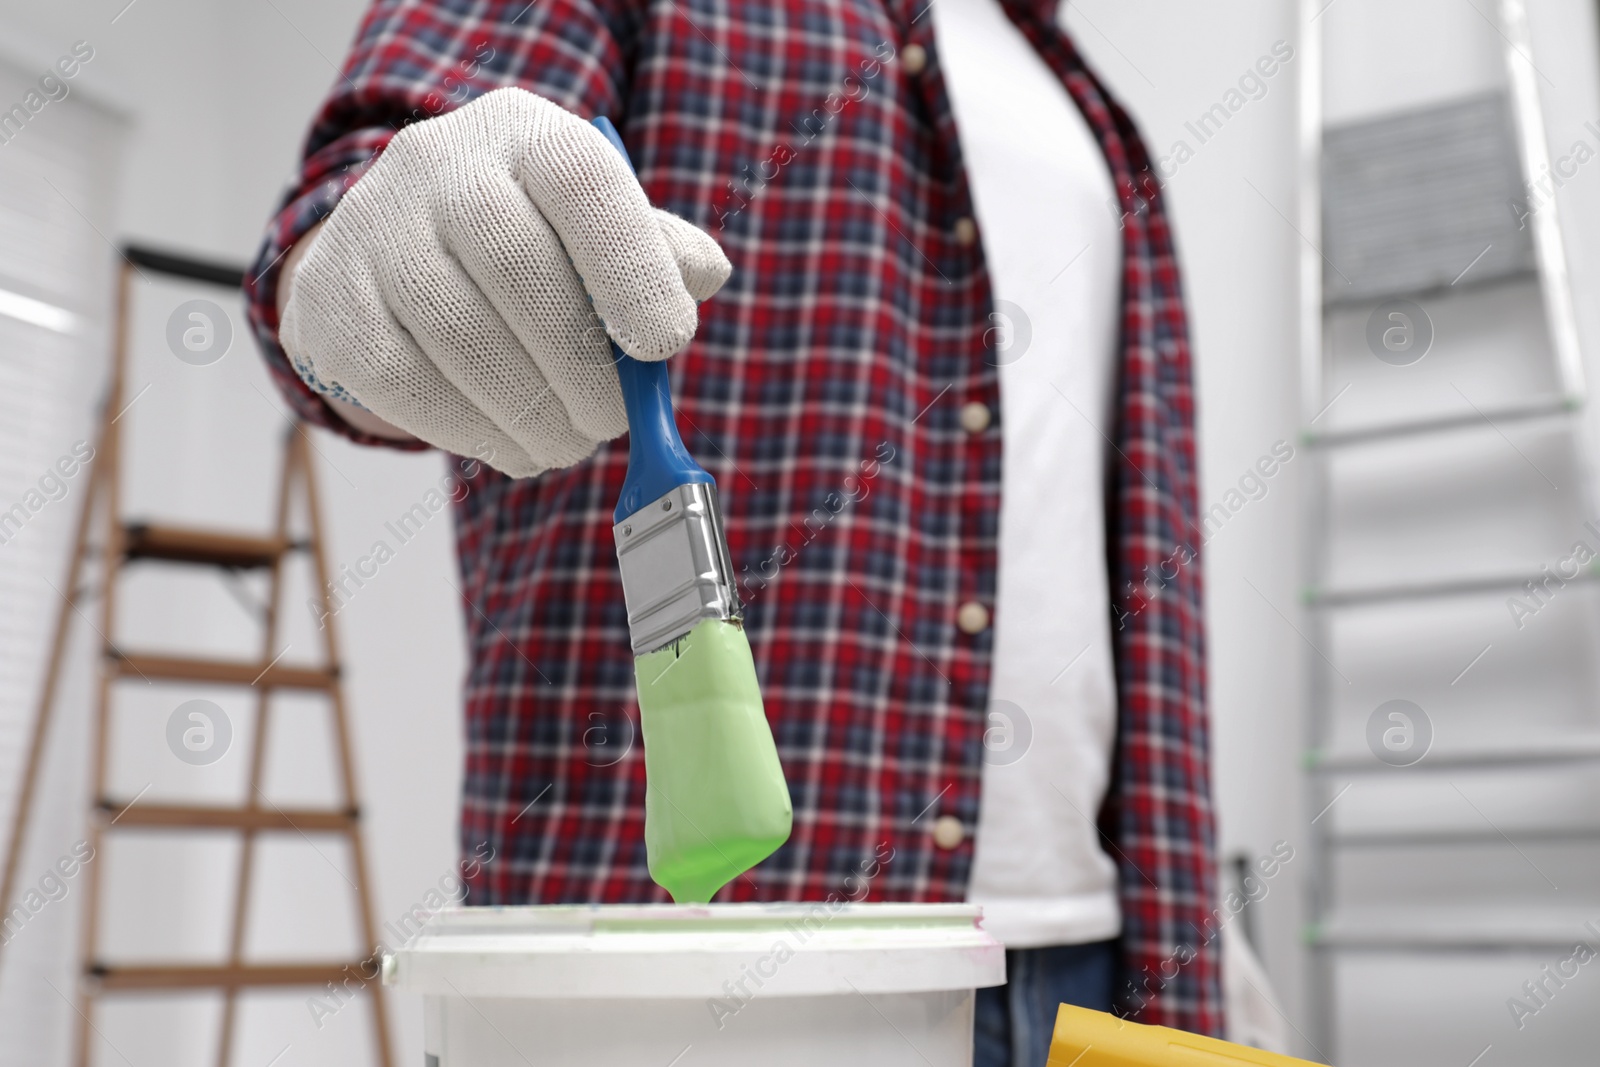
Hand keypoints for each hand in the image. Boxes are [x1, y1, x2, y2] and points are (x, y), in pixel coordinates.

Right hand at [277, 87, 730, 476]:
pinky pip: (402, 382)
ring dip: (530, 413)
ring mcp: (374, 228)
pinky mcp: (331, 301)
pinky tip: (512, 447)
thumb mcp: (597, 229)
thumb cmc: (529, 244)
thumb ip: (656, 251)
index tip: (667, 344)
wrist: (398, 247)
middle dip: (581, 368)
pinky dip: (470, 432)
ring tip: (568, 443)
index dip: (632, 268)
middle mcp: (439, 163)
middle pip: (517, 266)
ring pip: (458, 333)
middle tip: (611, 423)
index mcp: (527, 136)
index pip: (583, 182)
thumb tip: (705, 274)